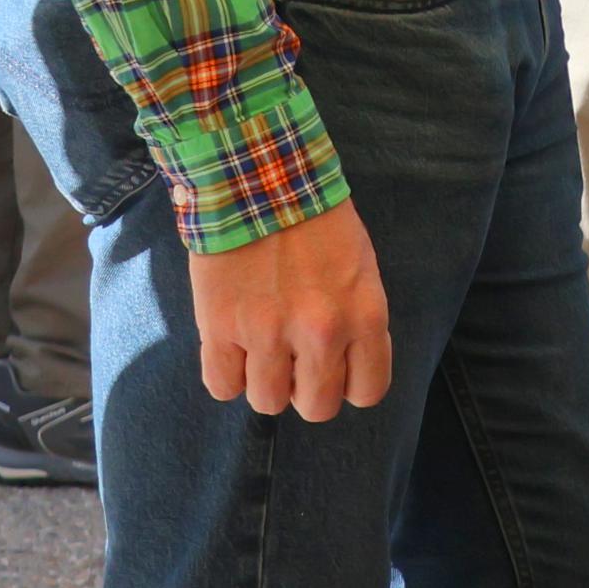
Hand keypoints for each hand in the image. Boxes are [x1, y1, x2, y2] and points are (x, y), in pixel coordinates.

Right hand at [188, 197, 391, 420]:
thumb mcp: (360, 269)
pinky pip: (221, 387)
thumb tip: (343, 367)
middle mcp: (321, 333)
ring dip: (264, 382)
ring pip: (267, 403)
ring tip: (261, 348)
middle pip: (317, 408)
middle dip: (306, 390)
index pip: (368, 391)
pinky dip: (226, 374)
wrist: (260, 180)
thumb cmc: (317, 221)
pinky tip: (232, 347)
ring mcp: (267, 334)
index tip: (337, 369)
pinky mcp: (220, 329)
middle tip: (296, 360)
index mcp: (364, 315)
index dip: (350, 385)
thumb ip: (356, 320)